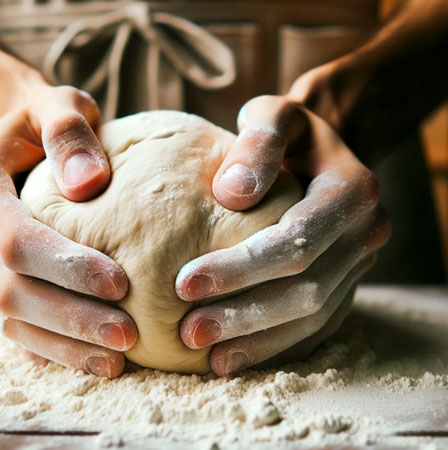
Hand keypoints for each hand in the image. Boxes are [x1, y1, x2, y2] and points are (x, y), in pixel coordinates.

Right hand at [0, 85, 136, 377]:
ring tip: (118, 358)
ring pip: (11, 319)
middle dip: (72, 317)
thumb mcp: (59, 106)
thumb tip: (91, 182)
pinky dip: (54, 348)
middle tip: (129, 334)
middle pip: (11, 290)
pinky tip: (93, 360)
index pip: (18, 240)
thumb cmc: (46, 123)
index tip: (122, 283)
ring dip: (65, 343)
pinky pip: (14, 327)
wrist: (17, 145)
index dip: (67, 266)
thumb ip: (69, 131)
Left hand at [175, 95, 389, 376]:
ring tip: (207, 358)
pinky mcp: (345, 287)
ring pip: (312, 317)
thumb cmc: (287, 133)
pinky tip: (234, 359)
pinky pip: (316, 328)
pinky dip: (276, 347)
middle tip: (188, 331)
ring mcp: (358, 266)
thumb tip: (231, 195)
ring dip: (258, 341)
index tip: (183, 283)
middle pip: (306, 289)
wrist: (318, 153)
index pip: (296, 240)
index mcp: (352, 191)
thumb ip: (258, 142)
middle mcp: (365, 234)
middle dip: (244, 314)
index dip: (241, 267)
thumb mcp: (275, 115)